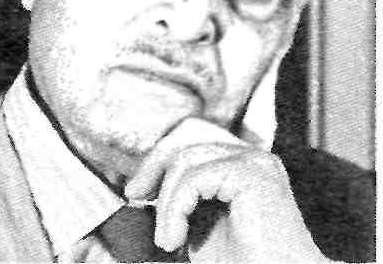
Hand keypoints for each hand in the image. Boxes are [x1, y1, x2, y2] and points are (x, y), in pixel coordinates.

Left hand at [125, 118, 328, 262]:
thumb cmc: (245, 263)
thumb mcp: (202, 225)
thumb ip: (182, 201)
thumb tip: (140, 188)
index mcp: (243, 163)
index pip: (194, 138)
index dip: (161, 157)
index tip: (138, 188)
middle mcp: (251, 156)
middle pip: (189, 136)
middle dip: (155, 164)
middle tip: (135, 195)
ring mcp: (253, 162)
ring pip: (186, 159)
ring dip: (166, 201)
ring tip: (166, 239)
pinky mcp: (250, 175)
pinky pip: (193, 180)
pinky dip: (174, 209)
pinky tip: (174, 238)